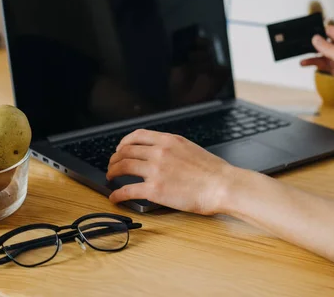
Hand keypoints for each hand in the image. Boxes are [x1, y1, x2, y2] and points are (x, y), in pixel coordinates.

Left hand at [106, 130, 236, 214]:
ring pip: (123, 167)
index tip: (120, 148)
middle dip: (115, 158)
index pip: (137, 135)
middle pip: (126, 151)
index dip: (124, 142)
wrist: (222, 185)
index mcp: (168, 140)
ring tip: (110, 177)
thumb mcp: (190, 148)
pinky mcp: (155, 190)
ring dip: (112, 172)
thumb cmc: (213, 171)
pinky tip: (114, 197)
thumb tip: (160, 152)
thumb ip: (172, 148)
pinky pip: (127, 190)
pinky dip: (117, 194)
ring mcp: (155, 170)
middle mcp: (159, 152)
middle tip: (112, 165)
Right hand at [300, 26, 333, 109]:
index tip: (307, 35)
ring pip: (325, 55)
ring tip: (301, 58)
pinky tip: (307, 64)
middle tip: (301, 46)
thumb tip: (316, 39)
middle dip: (315, 45)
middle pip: (327, 43)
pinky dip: (317, 64)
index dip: (320, 32)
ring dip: (313, 56)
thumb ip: (328, 48)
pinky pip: (325, 64)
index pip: (332, 31)